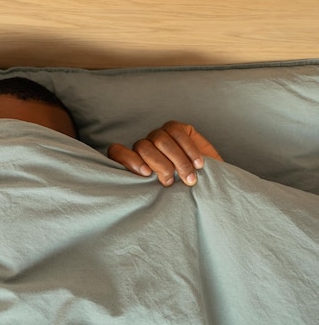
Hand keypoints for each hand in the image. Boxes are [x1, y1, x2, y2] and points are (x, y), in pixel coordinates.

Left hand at [107, 121, 222, 185]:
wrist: (208, 184)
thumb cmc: (179, 193)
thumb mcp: (160, 195)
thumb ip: (146, 188)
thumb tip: (135, 196)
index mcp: (133, 161)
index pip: (117, 152)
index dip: (129, 160)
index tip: (146, 174)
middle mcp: (144, 146)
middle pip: (144, 147)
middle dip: (159, 166)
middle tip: (170, 183)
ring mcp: (159, 135)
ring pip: (161, 140)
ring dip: (177, 161)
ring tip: (189, 178)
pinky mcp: (177, 129)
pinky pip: (178, 133)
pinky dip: (189, 151)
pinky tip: (198, 164)